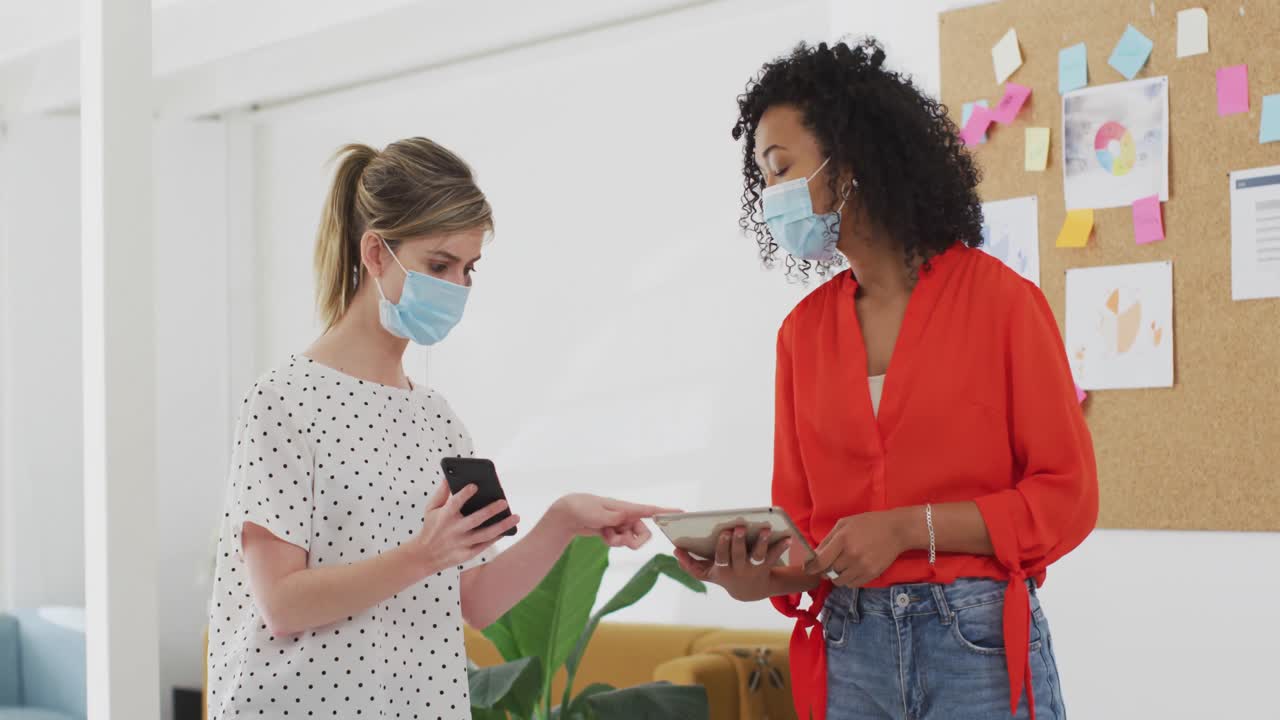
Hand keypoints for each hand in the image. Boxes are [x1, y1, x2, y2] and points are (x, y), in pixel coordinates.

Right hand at [412, 481, 520, 572]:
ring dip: (502, 526)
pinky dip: (496, 538)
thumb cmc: (430, 528)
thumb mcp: (431, 508)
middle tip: (504, 501)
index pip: (455, 503)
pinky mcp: (466, 554)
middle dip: (490, 510)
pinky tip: (507, 530)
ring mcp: (461, 543)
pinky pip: (484, 545)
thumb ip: (441, 493)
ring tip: (516, 517)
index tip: (475, 485)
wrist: (424, 557)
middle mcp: (454, 530)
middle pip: (475, 520)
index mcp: (444, 516)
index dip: (464, 494)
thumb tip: (448, 476)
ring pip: (485, 534)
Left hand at [548, 494, 676, 549]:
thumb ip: (614, 518)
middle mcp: (626, 515)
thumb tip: (627, 520)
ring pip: (631, 539)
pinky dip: (612, 541)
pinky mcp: (614, 531)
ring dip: (619, 542)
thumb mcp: (598, 514)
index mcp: (625, 508)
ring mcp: (620, 523)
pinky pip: (620, 541)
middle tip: (622, 542)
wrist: (567, 513)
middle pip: (643, 533)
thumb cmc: (582, 508)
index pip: (649, 510)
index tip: (681, 513)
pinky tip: (602, 535)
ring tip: (605, 535)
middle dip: (634, 541)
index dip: (665, 512)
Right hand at [674, 527, 792, 601]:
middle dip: (738, 541)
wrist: (749, 591)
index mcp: (722, 570)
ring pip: (757, 556)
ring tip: (765, 529)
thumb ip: (690, 564)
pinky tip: (787, 536)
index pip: (721, 558)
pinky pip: (773, 556)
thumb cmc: (724, 575)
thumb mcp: (706, 574)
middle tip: (739, 527)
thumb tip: (675, 550)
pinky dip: (780, 546)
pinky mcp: (766, 568)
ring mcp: (752, 570)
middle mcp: (738, 571)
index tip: (724, 533)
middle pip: (738, 555)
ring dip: (761, 542)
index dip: (722, 546)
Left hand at [804, 510, 910, 587]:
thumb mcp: (844, 524)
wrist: (896, 530)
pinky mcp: (872, 574)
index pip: (820, 562)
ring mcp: (862, 566)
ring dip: (837, 576)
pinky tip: (852, 569)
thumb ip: (828, 539)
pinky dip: (848, 580)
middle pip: (829, 572)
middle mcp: (852, 555)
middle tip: (830, 563)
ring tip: (842, 565)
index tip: (808, 568)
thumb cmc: (868, 524)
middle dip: (826, 569)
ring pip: (840, 581)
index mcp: (843, 540)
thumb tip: (814, 555)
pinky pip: (852, 584)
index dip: (811, 568)